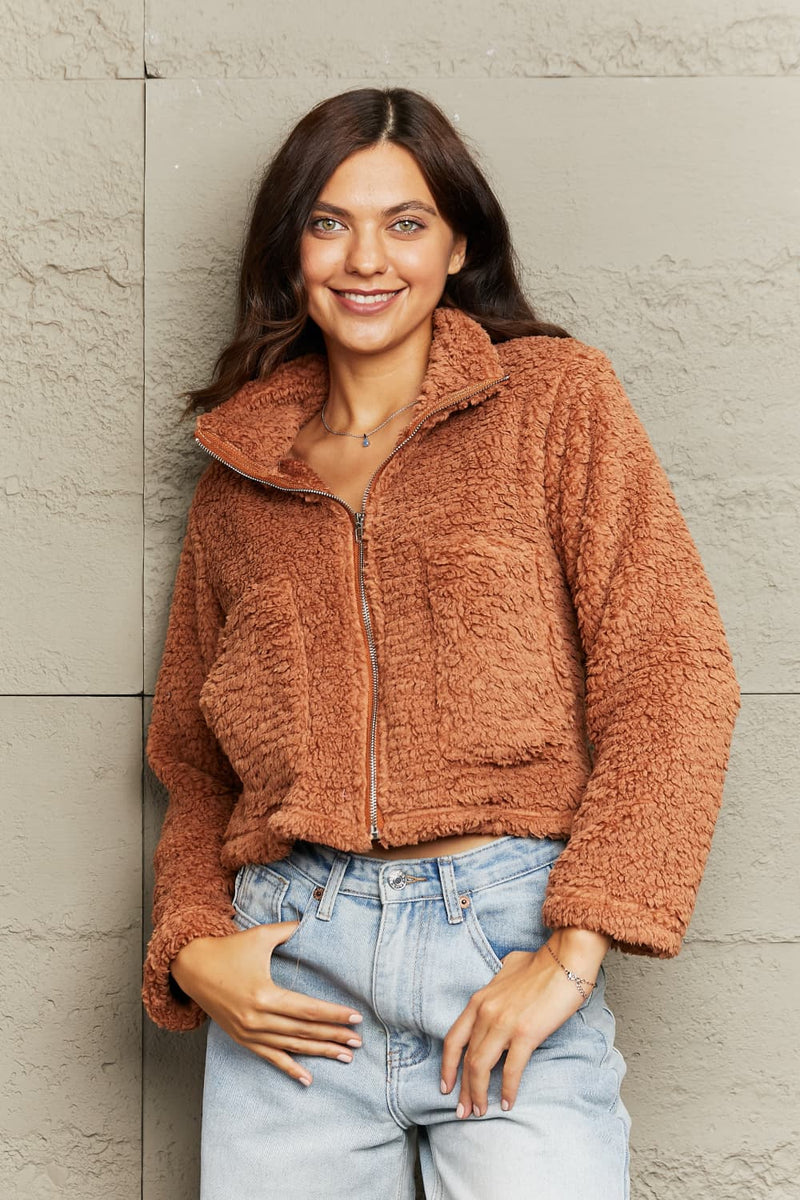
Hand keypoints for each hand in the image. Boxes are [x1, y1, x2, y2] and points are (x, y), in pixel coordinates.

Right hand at [171, 922, 363, 1086]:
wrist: (192, 967)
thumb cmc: (229, 949)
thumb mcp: (260, 936)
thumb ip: (289, 931)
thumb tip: (312, 921)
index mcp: (265, 995)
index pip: (309, 1009)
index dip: (334, 1015)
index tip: (356, 1018)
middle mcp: (258, 1019)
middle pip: (304, 1031)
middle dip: (334, 1036)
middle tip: (358, 1041)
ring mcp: (249, 1033)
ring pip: (292, 1046)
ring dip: (320, 1052)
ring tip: (345, 1056)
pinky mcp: (242, 1039)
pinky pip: (270, 1057)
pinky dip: (290, 1068)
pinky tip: (308, 1079)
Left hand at [440, 930, 607, 1116]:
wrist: (566, 960)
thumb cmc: (541, 963)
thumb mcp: (507, 970)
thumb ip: (497, 984)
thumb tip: (498, 988)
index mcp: (479, 1000)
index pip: (453, 1039)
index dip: (447, 1066)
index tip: (446, 1085)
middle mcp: (485, 1012)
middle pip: (466, 1059)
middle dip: (463, 1089)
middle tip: (462, 1112)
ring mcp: (504, 1023)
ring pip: (481, 1067)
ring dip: (479, 1094)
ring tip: (481, 1112)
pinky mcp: (526, 1033)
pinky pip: (511, 1069)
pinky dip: (508, 1089)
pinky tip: (508, 1102)